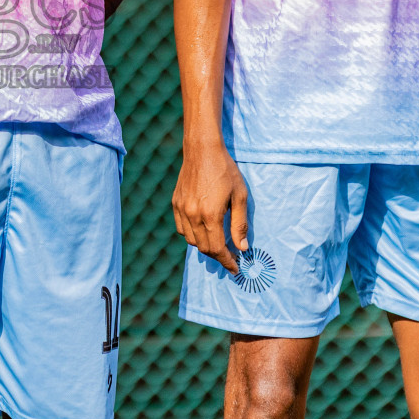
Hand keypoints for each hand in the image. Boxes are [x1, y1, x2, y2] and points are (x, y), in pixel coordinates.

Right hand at [172, 143, 249, 274]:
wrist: (202, 150)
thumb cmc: (225, 171)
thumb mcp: (239, 196)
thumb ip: (240, 224)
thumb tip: (242, 247)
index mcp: (210, 215)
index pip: (217, 249)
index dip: (227, 261)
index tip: (235, 268)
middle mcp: (193, 215)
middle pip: (204, 247)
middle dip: (218, 256)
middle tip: (230, 256)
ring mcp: (182, 209)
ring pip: (191, 240)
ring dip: (205, 246)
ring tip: (218, 243)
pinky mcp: (176, 203)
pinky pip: (182, 228)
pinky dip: (192, 235)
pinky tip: (202, 230)